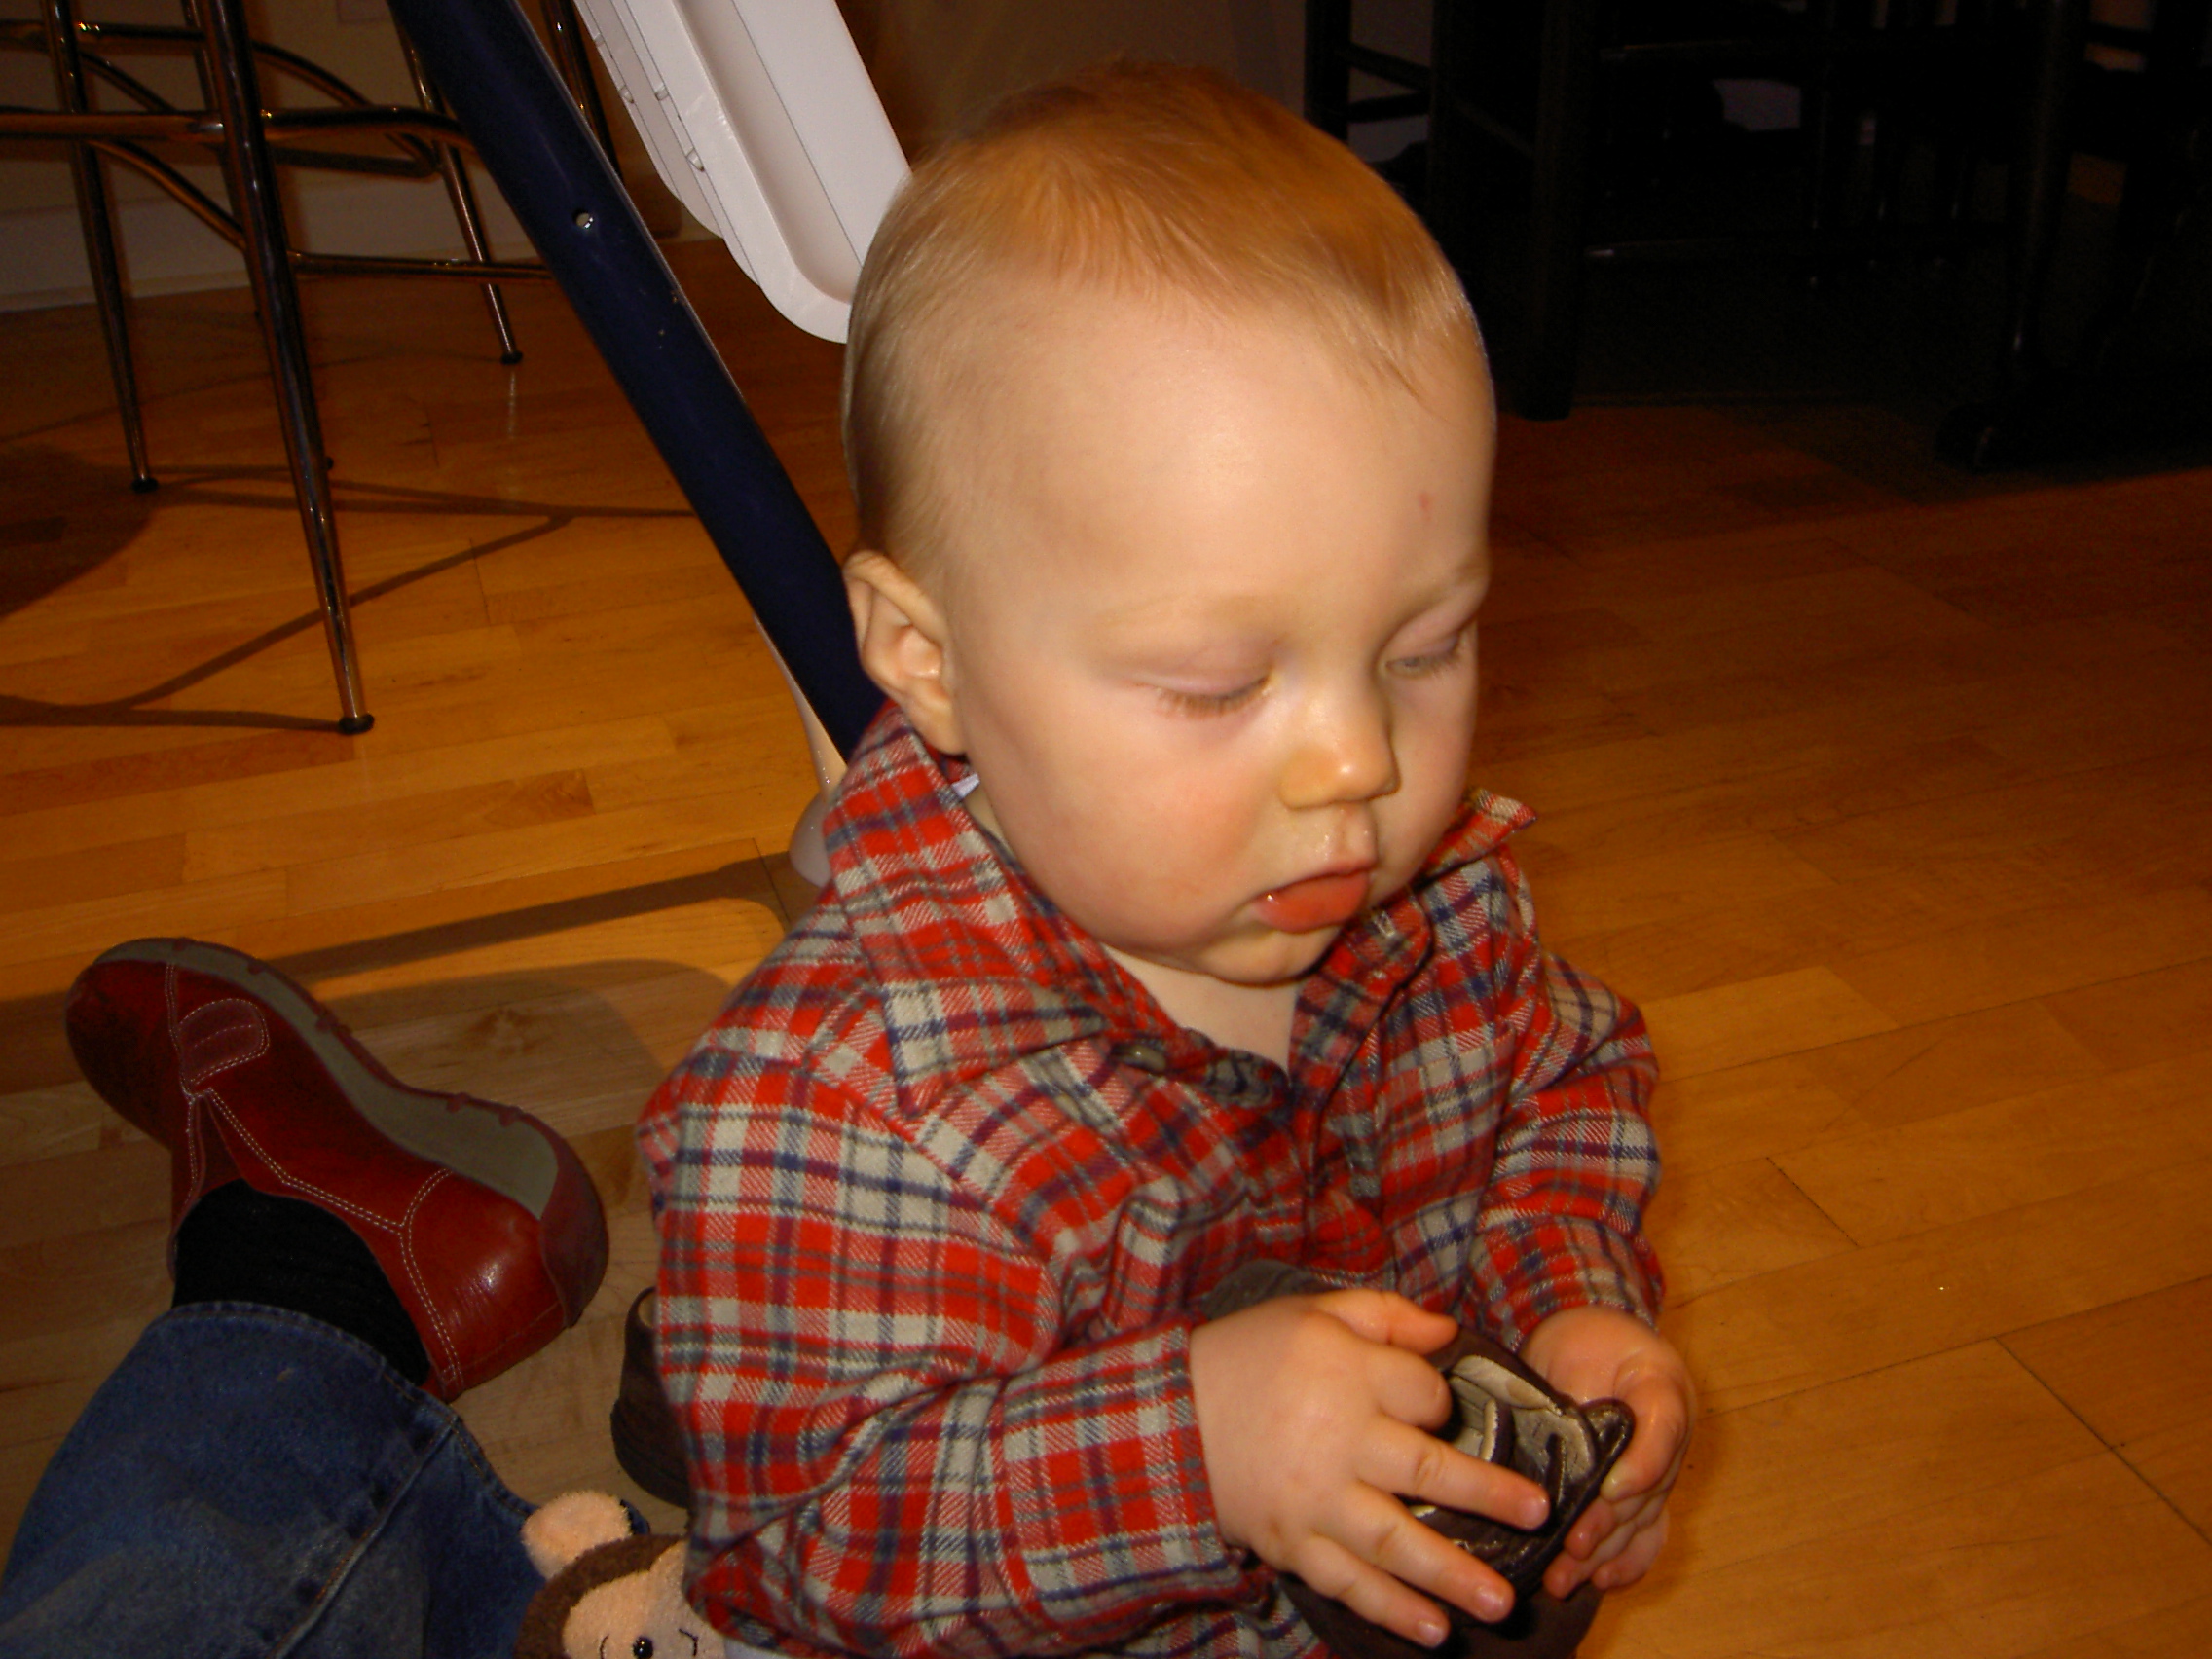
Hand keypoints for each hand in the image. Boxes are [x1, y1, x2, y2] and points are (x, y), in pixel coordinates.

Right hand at [1189, 1290, 1550, 1647]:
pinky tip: (1434, 1631)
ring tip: (1503, 1603)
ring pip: (1395, 1540)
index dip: (1442, 1401)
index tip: (1443, 1409)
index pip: (1424, 1393)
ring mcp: (1314, 1500)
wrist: (1168, 1418)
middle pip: (1426, 1469)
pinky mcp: (1292, 1544)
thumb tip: (1451, 1331)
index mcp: (1345, 1373)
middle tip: (1539, 1516)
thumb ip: (1386, 1315)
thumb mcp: (1312, 1312)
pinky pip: (1349, 1582)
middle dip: (1488, 1495)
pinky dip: (1391, 1610)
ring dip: (1452, 1573)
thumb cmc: (1250, 1357)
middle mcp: (1337, 1438)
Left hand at [1517, 1306, 1692, 1597]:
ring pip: (1641, 1520)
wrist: (1593, 1334)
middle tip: (1574, 1545)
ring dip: (1606, 1553)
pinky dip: (1626, 1560)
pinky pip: (1646, 1533)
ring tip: (1567, 1577)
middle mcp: (1669, 1437)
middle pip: (1646, 1490)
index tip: (1611, 1491)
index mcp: (1663, 1388)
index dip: (1641, 1466)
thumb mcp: (1580, 1346)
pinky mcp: (1642, 1490)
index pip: (1664, 1429)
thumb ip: (1577, 1397)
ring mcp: (1660, 1469)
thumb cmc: (1586, 1338)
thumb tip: (1558, 1449)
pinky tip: (1600, 1581)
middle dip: (1608, 1524)